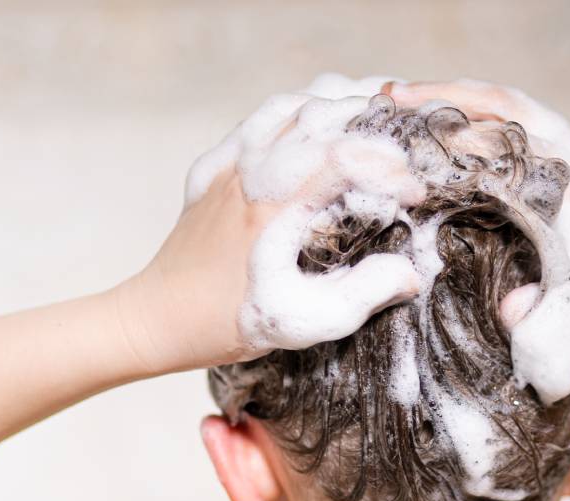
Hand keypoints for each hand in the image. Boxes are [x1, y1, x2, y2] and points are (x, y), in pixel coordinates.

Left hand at [120, 109, 421, 372]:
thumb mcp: (304, 323)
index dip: (389, 167)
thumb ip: (362, 295)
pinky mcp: (211, 171)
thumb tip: (410, 272)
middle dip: (371, 121)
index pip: (345, 157)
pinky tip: (311, 125)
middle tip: (404, 140)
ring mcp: (228, 167)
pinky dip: (293, 112)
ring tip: (368, 116)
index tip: (413, 194)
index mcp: (276, 207)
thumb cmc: (228, 324)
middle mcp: (252, 175)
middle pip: (320, 116)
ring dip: (332, 106)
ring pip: (286, 108)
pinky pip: (255, 122)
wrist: (156, 319)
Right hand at [387, 80, 569, 317]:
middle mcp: (555, 147)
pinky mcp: (561, 166)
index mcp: (556, 165)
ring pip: (499, 110)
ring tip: (405, 109)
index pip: (489, 125)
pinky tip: (449, 140)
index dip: (438, 116)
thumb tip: (506, 317)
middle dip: (433, 99)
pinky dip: (475, 122)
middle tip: (382, 101)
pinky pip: (510, 129)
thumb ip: (551, 322)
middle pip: (488, 102)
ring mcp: (559, 152)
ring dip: (453, 105)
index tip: (392, 110)